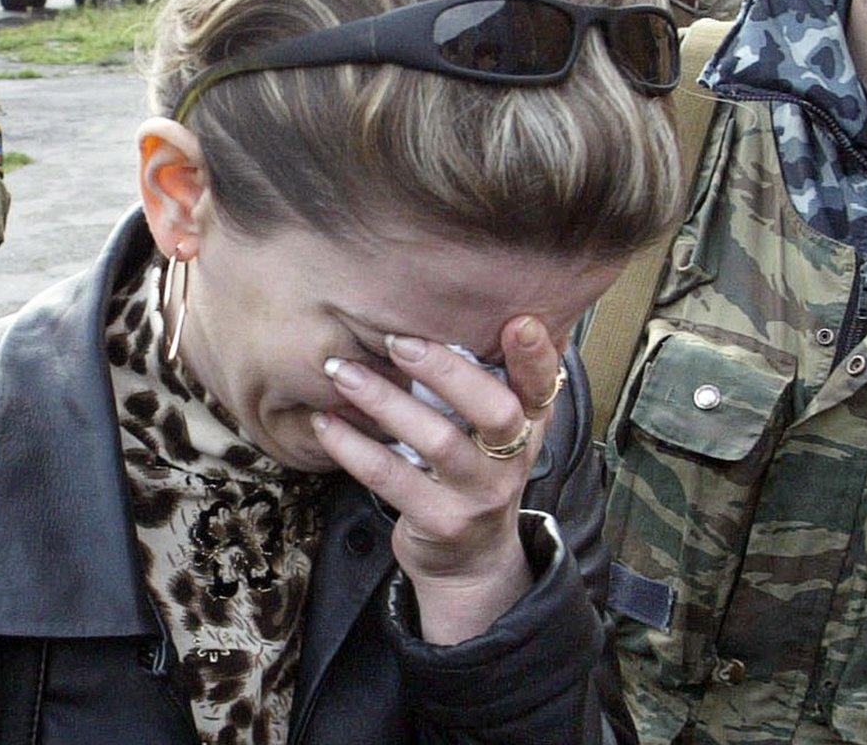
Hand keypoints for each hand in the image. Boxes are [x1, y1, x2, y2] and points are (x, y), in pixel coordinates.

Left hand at [312, 315, 565, 643]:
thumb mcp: (498, 431)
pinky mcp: (440, 522)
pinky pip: (391, 478)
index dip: (535, 355)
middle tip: (397, 340)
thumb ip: (491, 379)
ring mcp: (478, 495)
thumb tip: (475, 306)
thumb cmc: (475, 472)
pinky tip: (325, 421)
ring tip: (342, 370)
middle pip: (495, 410)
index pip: (541, 386)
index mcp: (529, 426)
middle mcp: (511, 459)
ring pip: (437, 441)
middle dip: (446, 370)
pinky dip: (353, 446)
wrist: (471, 560)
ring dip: (384, 400)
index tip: (519, 320)